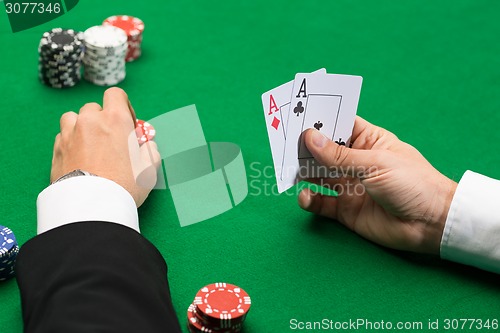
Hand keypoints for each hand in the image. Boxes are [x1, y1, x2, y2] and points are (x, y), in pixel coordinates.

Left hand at [51, 87, 160, 206]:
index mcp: (115, 120)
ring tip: (90, 145)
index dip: (123, 106)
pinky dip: (70, 143)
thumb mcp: (149, 169)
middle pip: (93, 108)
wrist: (92, 207)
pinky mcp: (57, 150)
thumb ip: (150, 150)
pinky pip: (62, 137)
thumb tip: (147, 145)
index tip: (127, 123)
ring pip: (73, 119)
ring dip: (81, 127)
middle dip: (101, 120)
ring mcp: (70, 134)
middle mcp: (90, 121)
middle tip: (110, 140)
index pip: (115, 95)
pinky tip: (79, 158)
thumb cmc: (125, 186)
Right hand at [298, 116, 456, 253]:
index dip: (320, 120)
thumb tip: (309, 138)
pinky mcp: (345, 210)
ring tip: (290, 171)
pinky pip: (321, 202)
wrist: (431, 225)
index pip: (340, 125)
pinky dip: (310, 200)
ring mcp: (349, 186)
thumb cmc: (412, 183)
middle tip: (286, 146)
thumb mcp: (375, 164)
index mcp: (369, 142)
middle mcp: (356, 162)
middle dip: (306, 148)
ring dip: (304, 172)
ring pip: (318, 175)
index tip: (298, 115)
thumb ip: (339, 155)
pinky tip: (306, 197)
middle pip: (324, 150)